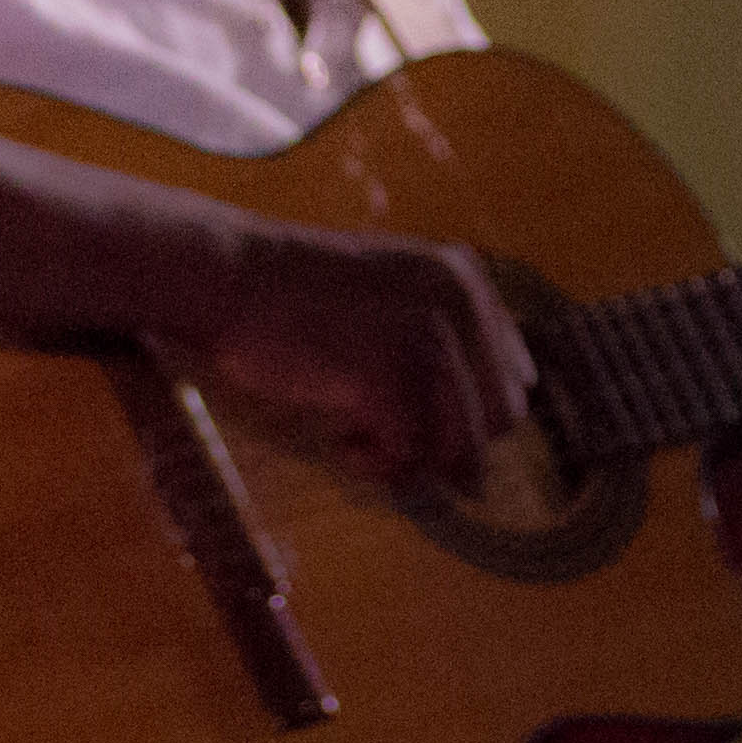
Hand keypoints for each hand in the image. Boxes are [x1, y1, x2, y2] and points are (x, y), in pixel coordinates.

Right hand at [178, 220, 537, 492]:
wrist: (228, 276)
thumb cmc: (294, 302)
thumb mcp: (390, 300)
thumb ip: (442, 347)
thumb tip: (478, 461)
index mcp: (467, 280)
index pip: (514, 379)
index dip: (465, 415)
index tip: (408, 414)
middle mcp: (461, 302)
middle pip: (498, 420)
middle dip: (445, 445)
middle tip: (382, 436)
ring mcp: (429, 334)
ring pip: (461, 447)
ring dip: (411, 462)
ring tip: (357, 441)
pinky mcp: (391, 371)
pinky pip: (410, 459)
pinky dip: (376, 466)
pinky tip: (340, 443)